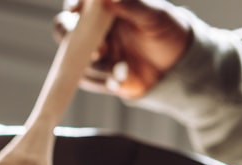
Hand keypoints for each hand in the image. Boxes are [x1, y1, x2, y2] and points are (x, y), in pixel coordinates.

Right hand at [53, 0, 191, 98]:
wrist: (177, 65)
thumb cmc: (167, 30)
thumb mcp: (155, 15)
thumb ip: (133, 5)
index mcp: (104, 11)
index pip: (78, 6)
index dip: (73, 6)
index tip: (76, 10)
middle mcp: (93, 31)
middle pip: (65, 32)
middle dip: (73, 41)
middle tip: (97, 50)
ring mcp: (94, 55)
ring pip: (76, 61)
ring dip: (96, 66)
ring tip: (122, 69)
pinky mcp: (98, 77)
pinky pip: (89, 81)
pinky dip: (106, 81)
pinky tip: (124, 78)